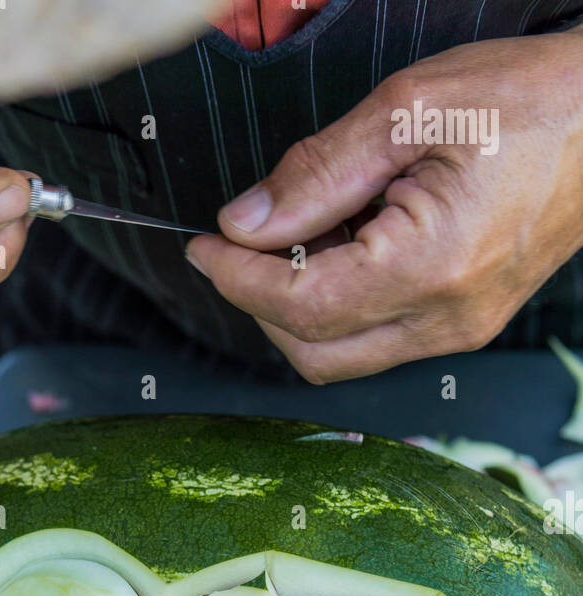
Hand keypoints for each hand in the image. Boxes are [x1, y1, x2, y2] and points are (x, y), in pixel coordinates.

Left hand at [187, 32, 582, 382]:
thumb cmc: (528, 101)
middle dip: (261, 305)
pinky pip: (376, 338)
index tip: (205, 246)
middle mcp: (446, 318)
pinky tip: (341, 246)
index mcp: (433, 265)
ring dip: (299, 308)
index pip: (301, 305)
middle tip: (239, 245)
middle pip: (314, 353)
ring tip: (299, 235)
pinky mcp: (461, 325)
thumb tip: (247, 221)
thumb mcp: (408, 109)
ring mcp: (457, 330)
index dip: (238, 279)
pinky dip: (338, 304)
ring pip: (342, 355)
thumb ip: (317, 172)